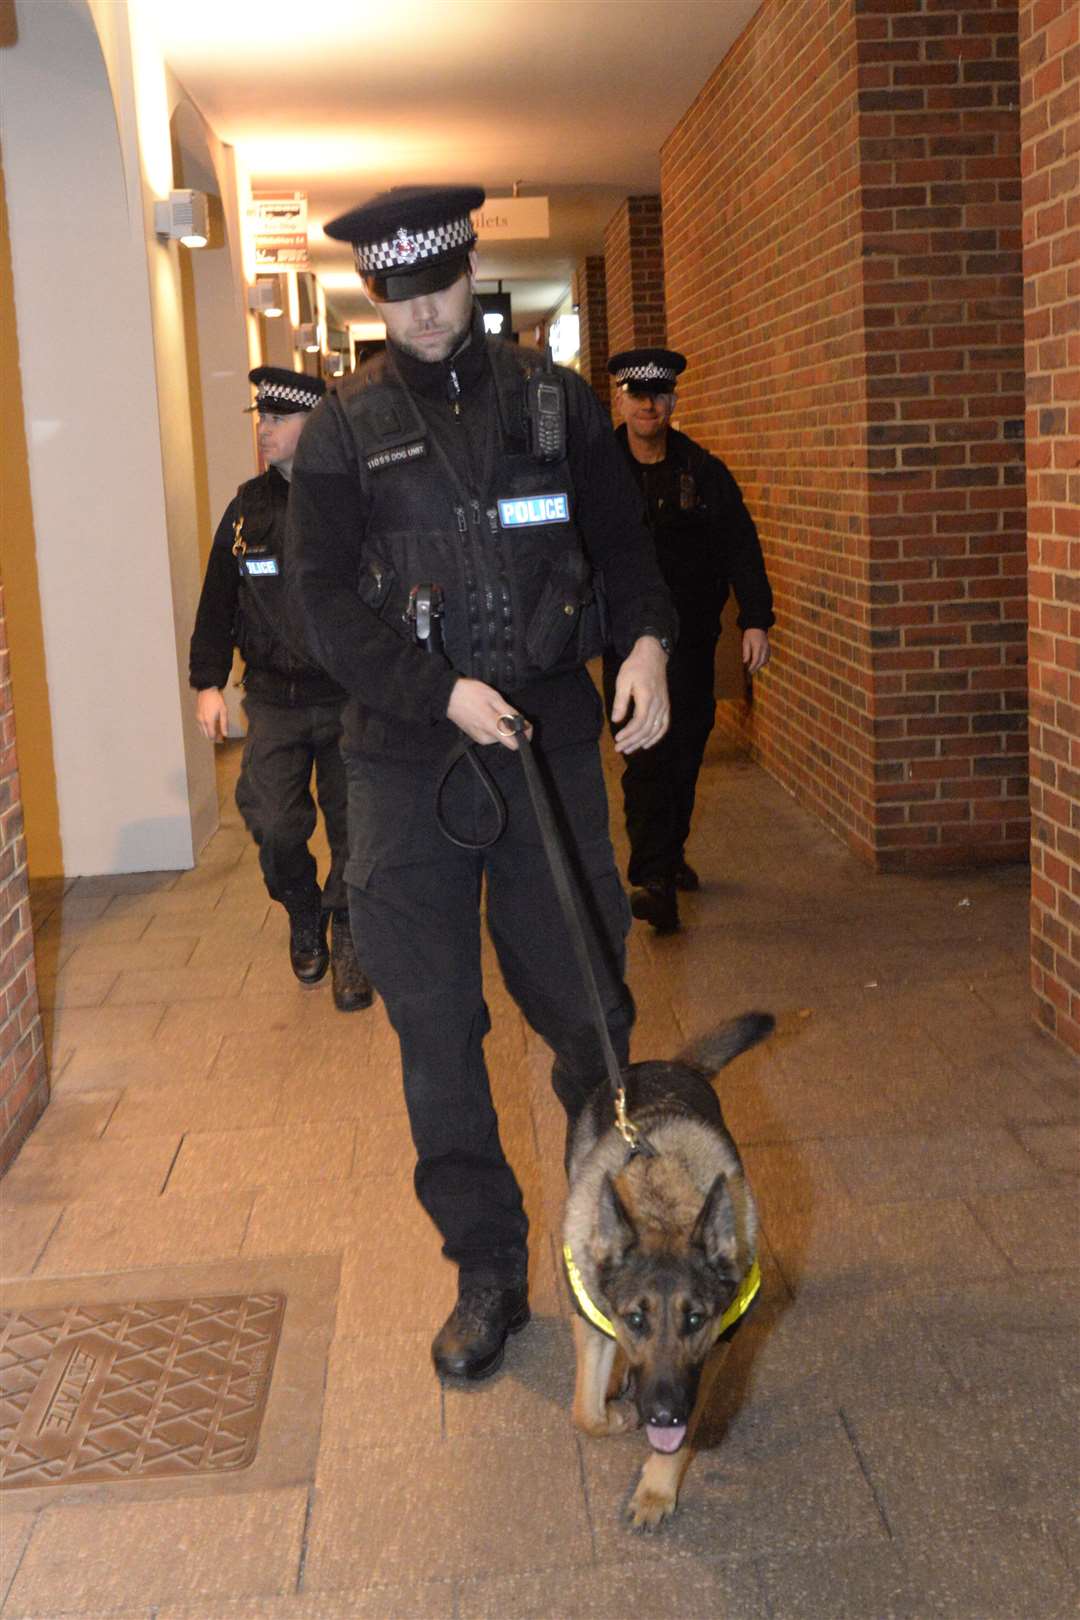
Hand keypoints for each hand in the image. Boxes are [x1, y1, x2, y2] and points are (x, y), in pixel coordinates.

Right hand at [195, 687, 228, 741]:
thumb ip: (224, 724)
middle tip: (220, 736)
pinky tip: (211, 725)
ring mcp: (198, 718)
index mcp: (208, 721)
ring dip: (208, 732)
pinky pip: (201, 725)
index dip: (216, 739)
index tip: (222, 739)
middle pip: (206, 734)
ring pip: (202, 730)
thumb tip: (225, 734)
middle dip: (213, 736)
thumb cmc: (216, 699)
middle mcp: (202, 721)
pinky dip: (205, 728)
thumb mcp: (223, 711)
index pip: (211, 735)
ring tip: (216, 730)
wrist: (207, 690)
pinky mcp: (197, 715)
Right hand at [447, 678, 531, 748]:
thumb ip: (510, 714)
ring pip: (500, 735)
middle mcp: (486, 738)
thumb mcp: (494, 698)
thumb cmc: (470, 693)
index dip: (523, 736)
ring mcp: (479, 738)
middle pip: (508, 738)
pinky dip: (493, 725)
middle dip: (510, 725)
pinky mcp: (475, 736)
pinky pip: (491, 733)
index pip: (514, 744)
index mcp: (491, 728)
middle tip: (503, 708)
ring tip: (491, 708)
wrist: (447, 695)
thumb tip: (524, 726)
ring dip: (501, 724)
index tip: (525, 724)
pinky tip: (485, 712)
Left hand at [611, 635, 670, 753]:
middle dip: (632, 741)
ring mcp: (664, 706)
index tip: (617, 739)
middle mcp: (658, 704)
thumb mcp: (623, 681)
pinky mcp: (665, 706)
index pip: (639, 722)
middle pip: (646, 729)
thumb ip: (621, 701)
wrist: (653, 655)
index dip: (629, 734)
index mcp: (647, 698)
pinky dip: (656, 737)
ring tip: (630, 749)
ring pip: (655, 730)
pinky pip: (664, 726)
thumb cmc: (635, 667)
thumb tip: (616, 720)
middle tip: (620, 749)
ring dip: (642, 742)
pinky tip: (647, 744)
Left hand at [742, 629, 770, 673]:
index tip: (748, 670)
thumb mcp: (745, 642)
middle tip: (751, 672)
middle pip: (761, 662)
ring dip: (760, 665)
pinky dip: (763, 661)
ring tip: (754, 668)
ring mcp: (767, 648)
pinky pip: (767, 657)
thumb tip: (745, 661)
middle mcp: (764, 648)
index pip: (756, 660)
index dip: (752, 666)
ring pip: (765, 660)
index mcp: (758, 646)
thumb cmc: (750, 634)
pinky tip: (759, 663)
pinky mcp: (768, 648)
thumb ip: (746, 652)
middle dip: (756, 668)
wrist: (757, 626)